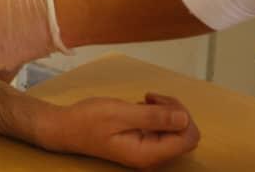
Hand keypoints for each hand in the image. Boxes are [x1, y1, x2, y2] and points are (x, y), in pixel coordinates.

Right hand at [41, 93, 200, 168]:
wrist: (66, 127)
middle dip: (175, 111)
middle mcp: (152, 157)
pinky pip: (163, 129)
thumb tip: (185, 118)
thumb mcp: (120, 113)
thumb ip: (153, 117)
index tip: (158, 101)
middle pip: (185, 134)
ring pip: (175, 130)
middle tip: (151, 97)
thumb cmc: (89, 120)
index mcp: (148, 153)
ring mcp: (148, 151)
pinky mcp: (143, 143)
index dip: (182, 115)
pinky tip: (141, 106)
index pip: (188, 138)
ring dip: (165, 111)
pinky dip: (157, 115)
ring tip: (144, 100)